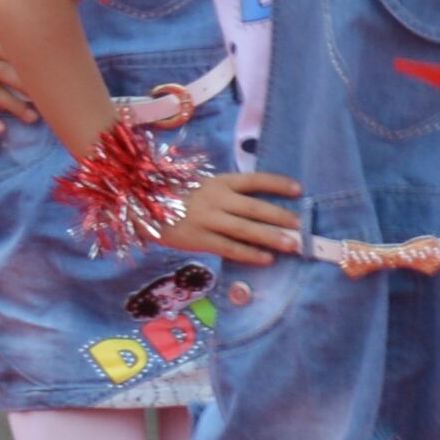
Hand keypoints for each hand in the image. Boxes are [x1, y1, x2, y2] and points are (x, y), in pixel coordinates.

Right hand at [164, 166, 308, 263]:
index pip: (253, 180)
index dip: (276, 184)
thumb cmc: (172, 197)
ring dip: (271, 237)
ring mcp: (207, 219)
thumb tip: (255, 205)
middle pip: (254, 207)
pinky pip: (229, 247)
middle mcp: (215, 199)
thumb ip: (223, 193)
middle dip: (280, 216)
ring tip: (292, 244)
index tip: (298, 189)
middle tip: (300, 225)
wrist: (139, 207)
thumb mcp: (199, 187)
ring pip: (245, 229)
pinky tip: (265, 259)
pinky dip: (249, 254)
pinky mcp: (198, 239)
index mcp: (217, 182)